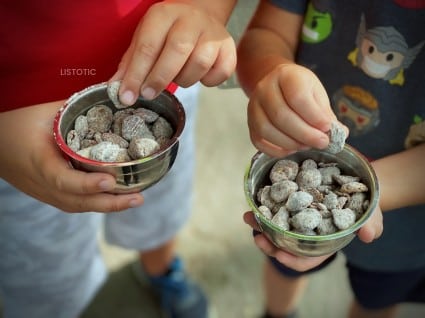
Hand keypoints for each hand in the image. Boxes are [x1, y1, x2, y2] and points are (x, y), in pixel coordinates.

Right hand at [0, 102, 143, 212]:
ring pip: (77, 206)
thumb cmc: (16, 122)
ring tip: (134, 200)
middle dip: (109, 203)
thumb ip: (75, 108)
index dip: (86, 184)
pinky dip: (96, 203)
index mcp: (38, 161)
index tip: (111, 182)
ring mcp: (43, 192)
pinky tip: (115, 199)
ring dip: (107, 206)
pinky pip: (74, 203)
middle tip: (138, 199)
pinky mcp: (47, 194)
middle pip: (77, 202)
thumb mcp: (44, 111)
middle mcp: (41, 183)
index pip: (62, 179)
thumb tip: (111, 98)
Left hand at [110, 0, 236, 103]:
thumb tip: (117, 90)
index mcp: (164, 15)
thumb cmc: (167, 33)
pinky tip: (199, 76)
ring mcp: (213, 33)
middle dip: (159, 78)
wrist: (200, 16)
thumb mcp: (145, 39)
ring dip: (185, 79)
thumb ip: (131, 63)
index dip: (136, 74)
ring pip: (200, 63)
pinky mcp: (228, 48)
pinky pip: (220, 72)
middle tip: (148, 95)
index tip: (127, 97)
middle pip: (177, 51)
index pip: (148, 46)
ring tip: (178, 78)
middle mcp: (190, 20)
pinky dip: (208, 81)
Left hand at [243, 206, 381, 271]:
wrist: (356, 182)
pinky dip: (264, 205)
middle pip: (284, 246)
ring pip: (275, 228)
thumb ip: (371, 224)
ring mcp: (297, 219)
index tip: (280, 255)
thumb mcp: (371, 214)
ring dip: (260, 224)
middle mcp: (307, 234)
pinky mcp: (292, 202)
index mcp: (323, 243)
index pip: (306, 260)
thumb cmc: (364, 205)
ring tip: (249, 216)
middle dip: (269, 244)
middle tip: (258, 237)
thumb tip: (367, 235)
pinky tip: (255, 199)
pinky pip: (275, 208)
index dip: (293, 261)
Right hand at [247, 63, 346, 156]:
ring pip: (267, 130)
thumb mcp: (316, 93)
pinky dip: (276, 150)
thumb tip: (340, 134)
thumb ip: (325, 113)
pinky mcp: (250, 123)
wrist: (275, 83)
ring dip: (291, 143)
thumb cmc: (299, 88)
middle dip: (305, 134)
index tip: (328, 128)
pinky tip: (292, 149)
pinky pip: (258, 141)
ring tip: (307, 145)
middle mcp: (264, 89)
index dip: (313, 116)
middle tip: (322, 142)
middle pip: (281, 116)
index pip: (297, 97)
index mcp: (285, 75)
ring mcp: (253, 106)